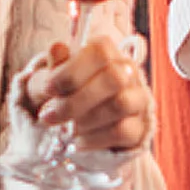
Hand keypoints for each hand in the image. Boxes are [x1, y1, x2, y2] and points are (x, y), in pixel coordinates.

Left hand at [22, 35, 152, 152]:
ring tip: (67, 128)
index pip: (100, 52)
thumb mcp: (56, 76)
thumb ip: (56, 64)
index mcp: (107, 51)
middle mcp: (128, 71)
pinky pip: (123, 131)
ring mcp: (138, 98)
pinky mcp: (140, 126)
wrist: (82, 118)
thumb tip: (56, 48)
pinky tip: (79, 141)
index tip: (49, 89)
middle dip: (76, 101)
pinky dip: (95, 139)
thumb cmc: (68, 89)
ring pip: (120, 104)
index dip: (72, 70)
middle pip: (113, 78)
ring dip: (86, 120)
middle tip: (50, 116)